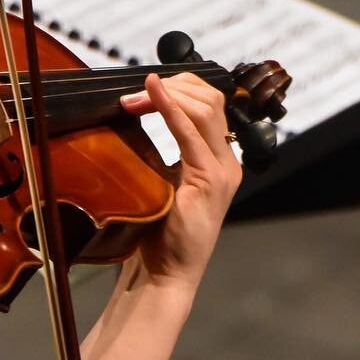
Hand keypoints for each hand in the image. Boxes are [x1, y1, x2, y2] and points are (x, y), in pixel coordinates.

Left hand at [119, 72, 242, 293]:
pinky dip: (169, 109)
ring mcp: (222, 171)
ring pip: (205, 109)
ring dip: (167, 95)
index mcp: (218, 159)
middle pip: (210, 98)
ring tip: (135, 97)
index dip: (177, 87)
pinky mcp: (209, 182)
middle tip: (133, 93)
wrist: (162, 273)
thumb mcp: (159, 179)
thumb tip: (132, 110)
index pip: (208, 103)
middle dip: (172, 86)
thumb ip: (158, 148)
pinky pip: (191, 134)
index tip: (142, 88)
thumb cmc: (156, 232)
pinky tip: (152, 94)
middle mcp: (227, 162)